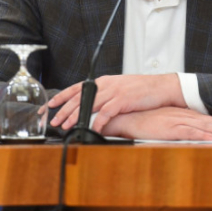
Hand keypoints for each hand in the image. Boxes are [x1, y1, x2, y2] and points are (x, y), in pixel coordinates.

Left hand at [48, 74, 185, 131]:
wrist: (160, 87)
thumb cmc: (141, 90)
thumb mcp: (118, 90)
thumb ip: (104, 96)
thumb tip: (90, 108)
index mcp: (103, 81)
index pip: (76, 87)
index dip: (62, 96)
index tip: (50, 105)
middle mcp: (106, 84)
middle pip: (79, 97)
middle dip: (64, 110)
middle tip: (55, 120)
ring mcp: (114, 91)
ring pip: (89, 104)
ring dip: (76, 117)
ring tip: (67, 126)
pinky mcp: (123, 100)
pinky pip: (106, 112)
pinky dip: (98, 122)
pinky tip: (93, 129)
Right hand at [100, 107, 211, 140]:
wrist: (126, 118)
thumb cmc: (143, 124)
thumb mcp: (165, 126)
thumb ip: (180, 131)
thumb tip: (194, 139)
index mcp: (184, 114)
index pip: (210, 120)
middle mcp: (184, 115)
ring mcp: (177, 120)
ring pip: (206, 126)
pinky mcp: (170, 127)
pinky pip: (190, 131)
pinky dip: (203, 135)